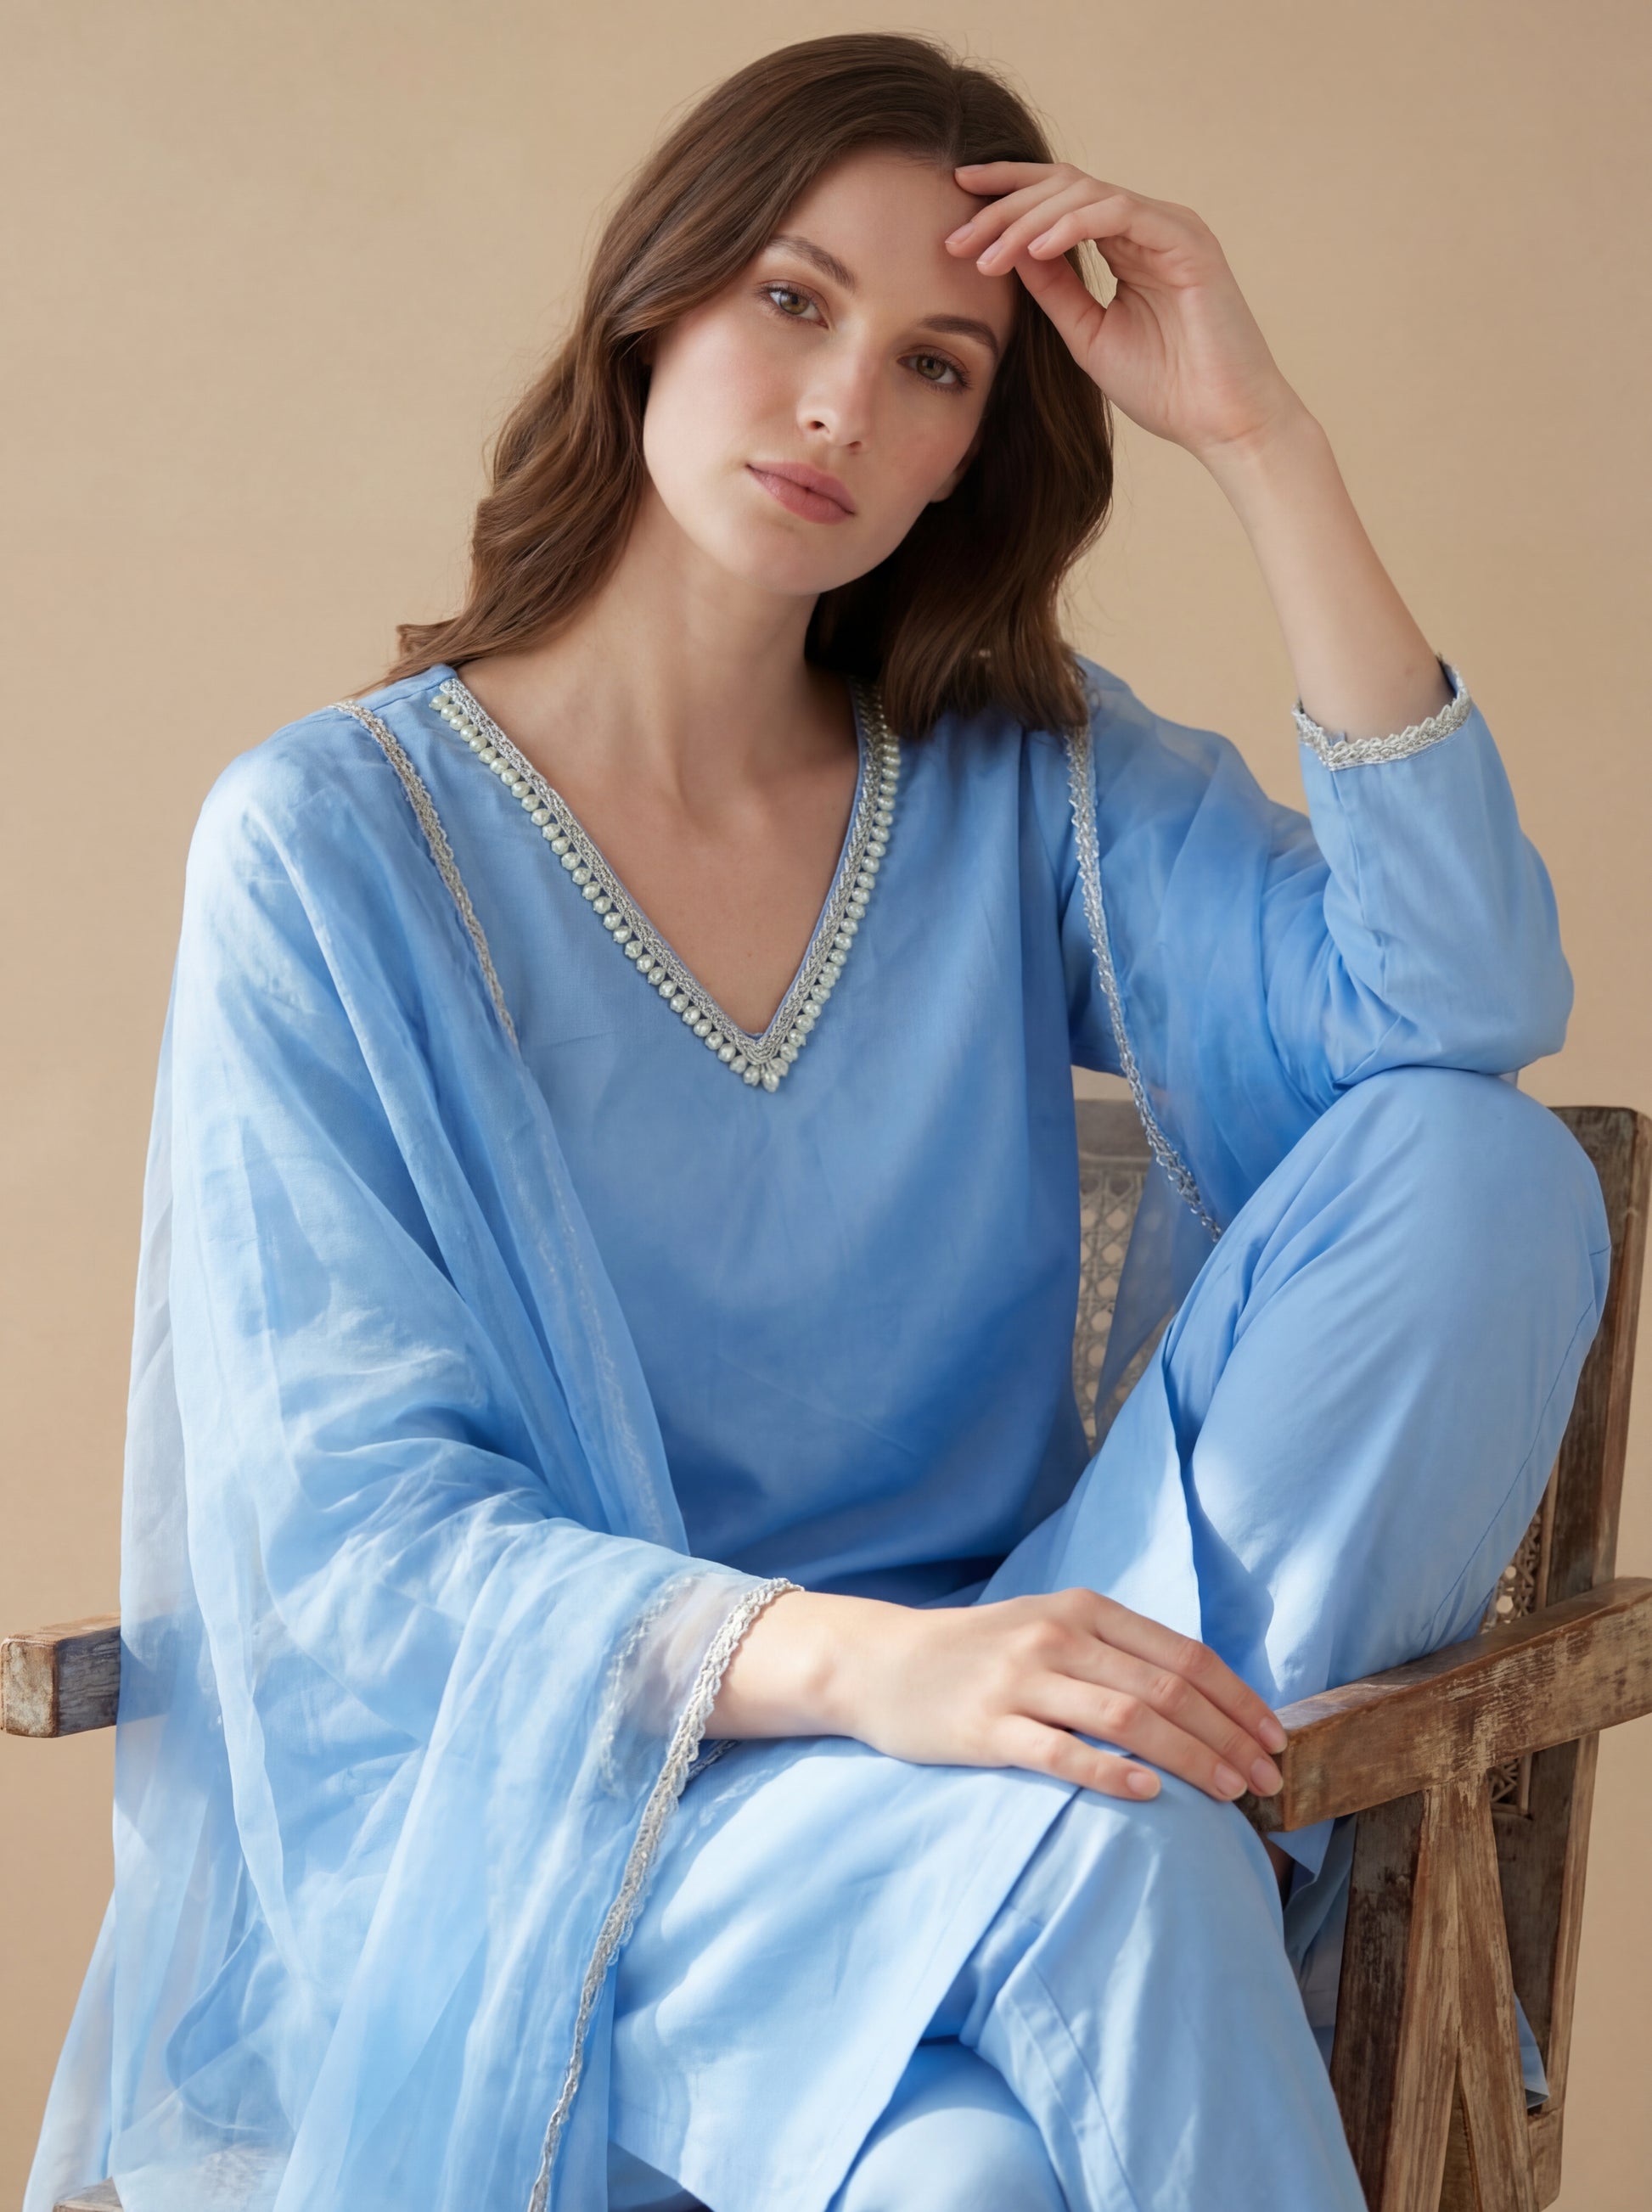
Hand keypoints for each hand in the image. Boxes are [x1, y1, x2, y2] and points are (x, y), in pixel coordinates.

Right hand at [716, 1584, 1285, 1804]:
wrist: (882, 1663)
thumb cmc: (980, 1653)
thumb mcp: (1050, 1628)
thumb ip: (1115, 1653)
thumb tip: (1202, 1698)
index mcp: (1083, 1610)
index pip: (1183, 1654)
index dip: (1237, 1698)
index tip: (1275, 1738)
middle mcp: (1057, 1638)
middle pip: (1166, 1690)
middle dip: (1228, 1737)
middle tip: (1268, 1780)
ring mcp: (1021, 1682)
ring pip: (1127, 1719)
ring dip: (1190, 1759)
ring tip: (1229, 1793)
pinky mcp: (988, 1728)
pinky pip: (1061, 1753)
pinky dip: (1110, 1773)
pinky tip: (1147, 1794)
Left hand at [946, 162, 1304, 461]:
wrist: (1221, 422)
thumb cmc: (1165, 387)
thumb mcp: (1088, 335)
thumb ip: (1055, 291)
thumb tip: (1011, 252)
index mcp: (1126, 244)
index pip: (1059, 198)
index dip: (1007, 192)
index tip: (955, 201)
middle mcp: (1146, 225)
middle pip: (1063, 186)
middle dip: (1003, 208)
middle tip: (955, 238)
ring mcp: (1168, 227)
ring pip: (1084, 194)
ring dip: (1028, 222)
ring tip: (986, 256)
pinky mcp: (1187, 240)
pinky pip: (1118, 213)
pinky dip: (1072, 226)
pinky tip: (1035, 249)